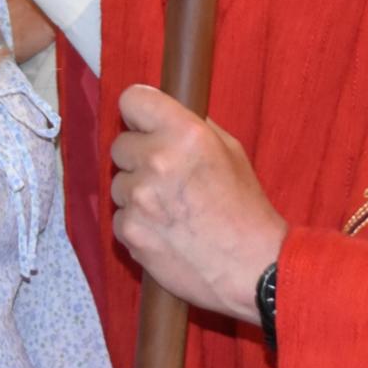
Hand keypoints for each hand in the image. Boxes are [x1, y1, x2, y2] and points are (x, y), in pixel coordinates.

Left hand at [109, 84, 285, 323]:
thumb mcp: (230, 151)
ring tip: (170, 209)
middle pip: (120, 144)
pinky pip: (120, 216)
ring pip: (118, 183)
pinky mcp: (128, 230)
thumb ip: (194, 127)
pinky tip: (164, 231)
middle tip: (167, 176)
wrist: (249, 268)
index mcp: (185, 132)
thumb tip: (164, 113)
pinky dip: (137, 222)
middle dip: (139, 156)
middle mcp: (157, 159)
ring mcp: (139, 197)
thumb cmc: (244, 208)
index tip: (145, 123)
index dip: (138, 112)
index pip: (132, 99)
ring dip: (137, 192)